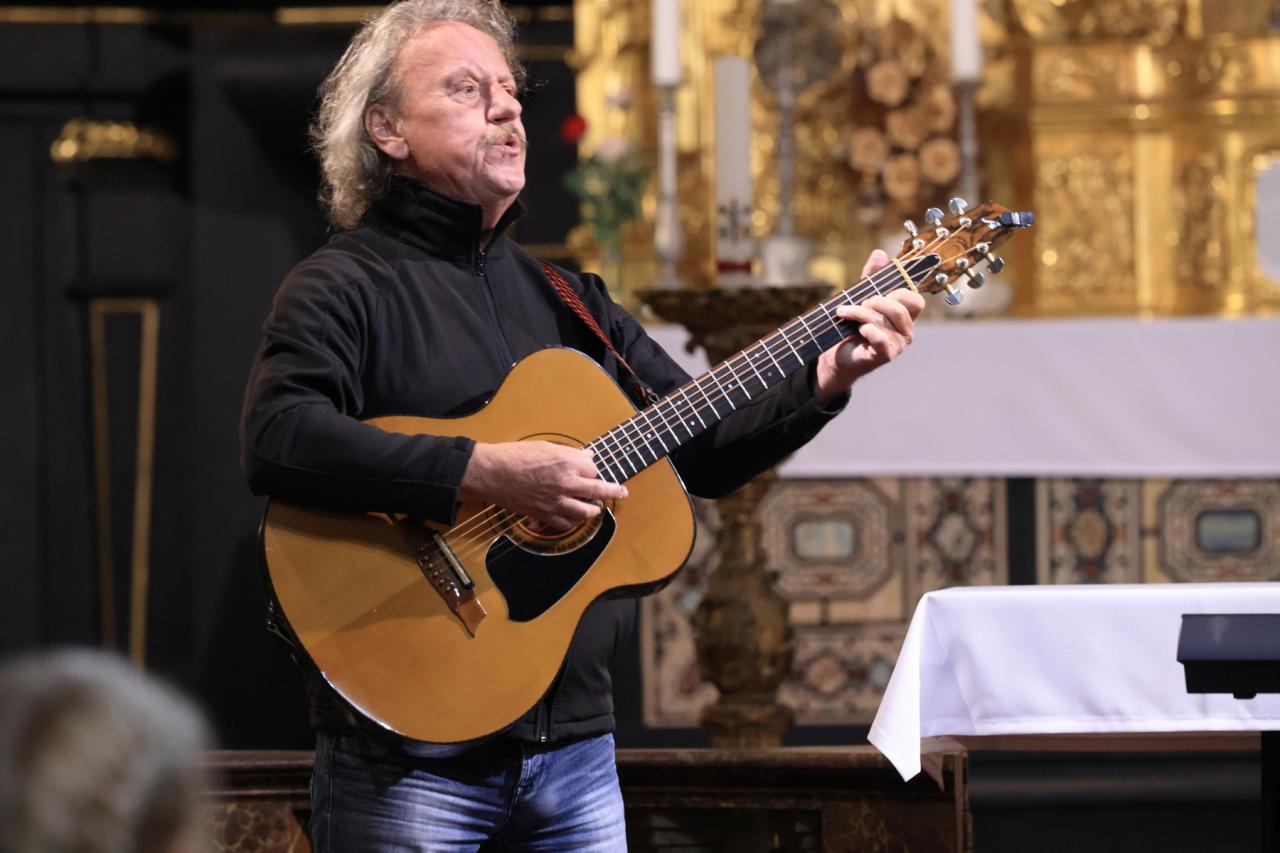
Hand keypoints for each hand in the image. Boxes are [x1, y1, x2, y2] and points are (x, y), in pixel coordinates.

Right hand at [459, 441, 627, 530]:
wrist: (492, 473)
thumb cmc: (515, 456)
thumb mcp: (545, 447)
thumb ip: (569, 454)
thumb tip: (588, 457)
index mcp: (566, 462)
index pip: (593, 468)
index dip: (591, 469)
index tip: (589, 468)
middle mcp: (565, 483)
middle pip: (599, 490)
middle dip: (614, 491)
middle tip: (622, 492)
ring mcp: (556, 501)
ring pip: (587, 511)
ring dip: (593, 509)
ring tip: (596, 506)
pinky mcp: (544, 515)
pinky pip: (567, 523)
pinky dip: (573, 521)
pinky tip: (575, 517)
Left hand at [814, 249, 925, 405]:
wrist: (837, 355)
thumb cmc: (852, 327)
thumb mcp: (861, 298)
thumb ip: (871, 277)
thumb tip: (880, 253)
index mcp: (905, 317)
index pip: (916, 300)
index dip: (900, 292)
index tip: (880, 292)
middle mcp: (906, 331)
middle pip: (901, 308)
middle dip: (877, 301)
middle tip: (861, 303)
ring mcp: (897, 344)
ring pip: (884, 320)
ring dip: (860, 312)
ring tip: (845, 312)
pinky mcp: (885, 354)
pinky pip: (879, 336)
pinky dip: (865, 328)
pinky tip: (856, 329)